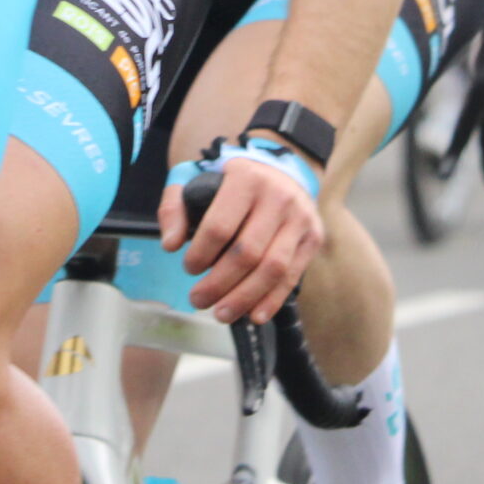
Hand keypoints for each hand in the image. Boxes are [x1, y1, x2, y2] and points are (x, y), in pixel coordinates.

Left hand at [160, 140, 324, 324]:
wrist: (281, 170)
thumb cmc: (231, 181)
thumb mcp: (195, 178)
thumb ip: (174, 207)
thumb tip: (170, 244)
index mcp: (245, 178)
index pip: (220, 226)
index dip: (200, 255)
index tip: (189, 269)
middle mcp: (277, 196)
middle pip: (247, 253)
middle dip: (219, 284)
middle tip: (198, 300)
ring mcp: (299, 218)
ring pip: (273, 269)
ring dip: (244, 298)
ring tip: (221, 313)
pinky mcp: (313, 237)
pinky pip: (292, 276)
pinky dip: (272, 300)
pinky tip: (253, 314)